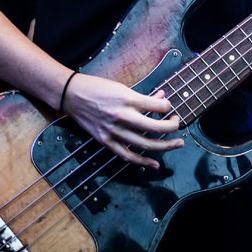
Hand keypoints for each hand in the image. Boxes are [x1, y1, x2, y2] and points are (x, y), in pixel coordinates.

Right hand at [61, 73, 182, 168]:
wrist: (72, 95)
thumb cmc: (98, 88)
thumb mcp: (123, 87)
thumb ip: (143, 96)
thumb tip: (162, 98)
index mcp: (128, 99)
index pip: (159, 107)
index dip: (168, 107)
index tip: (168, 107)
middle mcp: (122, 116)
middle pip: (156, 128)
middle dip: (173, 128)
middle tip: (179, 125)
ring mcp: (114, 131)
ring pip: (145, 144)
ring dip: (165, 146)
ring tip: (177, 144)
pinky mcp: (106, 141)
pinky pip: (127, 156)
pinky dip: (142, 162)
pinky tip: (154, 164)